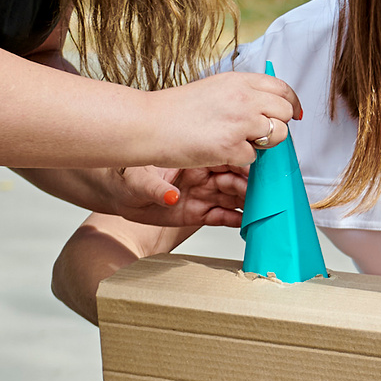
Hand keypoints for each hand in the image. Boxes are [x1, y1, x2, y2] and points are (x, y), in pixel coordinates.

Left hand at [91, 164, 250, 227]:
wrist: (115, 195)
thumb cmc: (125, 177)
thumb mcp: (136, 180)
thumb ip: (156, 188)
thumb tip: (171, 196)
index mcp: (194, 158)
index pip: (228, 158)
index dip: (245, 165)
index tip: (259, 172)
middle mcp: (203, 174)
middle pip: (237, 179)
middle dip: (253, 186)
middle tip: (265, 196)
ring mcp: (203, 193)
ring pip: (234, 197)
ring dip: (248, 203)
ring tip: (261, 210)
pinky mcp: (198, 212)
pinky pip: (223, 216)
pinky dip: (236, 219)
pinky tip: (247, 222)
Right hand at [146, 69, 299, 167]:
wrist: (148, 124)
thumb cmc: (175, 110)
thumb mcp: (214, 89)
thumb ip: (242, 93)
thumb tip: (267, 104)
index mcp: (239, 81)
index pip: (282, 88)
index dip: (291, 103)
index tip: (293, 114)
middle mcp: (244, 97)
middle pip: (285, 113)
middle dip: (277, 126)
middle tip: (257, 134)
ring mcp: (240, 121)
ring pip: (277, 135)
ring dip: (263, 144)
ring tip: (236, 142)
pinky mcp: (232, 145)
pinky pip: (253, 158)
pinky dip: (239, 159)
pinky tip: (218, 151)